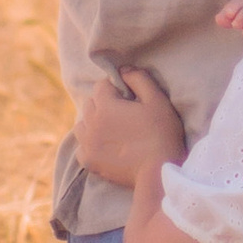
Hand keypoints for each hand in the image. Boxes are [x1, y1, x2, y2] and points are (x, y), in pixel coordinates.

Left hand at [74, 64, 186, 186]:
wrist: (158, 172)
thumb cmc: (161, 134)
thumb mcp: (157, 100)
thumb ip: (139, 79)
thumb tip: (124, 70)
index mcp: (105, 106)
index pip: (102, 86)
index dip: (116, 88)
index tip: (130, 98)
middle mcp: (90, 123)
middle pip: (90, 104)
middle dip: (104, 103)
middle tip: (124, 114)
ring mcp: (87, 144)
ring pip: (82, 124)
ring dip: (94, 122)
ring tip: (113, 130)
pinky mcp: (89, 162)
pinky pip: (81, 146)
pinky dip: (89, 144)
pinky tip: (105, 146)